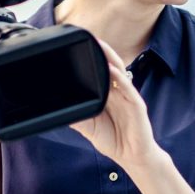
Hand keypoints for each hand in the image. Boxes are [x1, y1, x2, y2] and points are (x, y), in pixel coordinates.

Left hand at [69, 39, 165, 170]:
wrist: (132, 157)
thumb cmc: (113, 140)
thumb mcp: (88, 126)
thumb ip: (77, 115)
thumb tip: (57, 108)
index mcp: (109, 94)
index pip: (101, 70)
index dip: (93, 56)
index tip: (81, 43)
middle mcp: (119, 91)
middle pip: (111, 64)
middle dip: (101, 50)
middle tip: (90, 35)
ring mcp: (129, 97)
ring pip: (120, 72)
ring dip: (110, 58)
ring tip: (100, 45)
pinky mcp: (137, 106)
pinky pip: (128, 89)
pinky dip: (120, 79)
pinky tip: (113, 70)